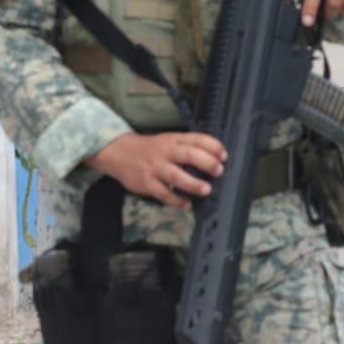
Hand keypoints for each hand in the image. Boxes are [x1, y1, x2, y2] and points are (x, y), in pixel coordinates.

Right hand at [87, 131, 225, 209]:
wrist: (119, 152)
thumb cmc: (150, 148)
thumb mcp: (169, 140)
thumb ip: (187, 146)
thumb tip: (213, 158)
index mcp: (174, 139)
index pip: (197, 139)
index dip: (213, 146)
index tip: (224, 155)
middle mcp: (165, 152)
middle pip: (189, 155)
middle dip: (207, 163)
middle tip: (218, 171)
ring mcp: (155, 168)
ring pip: (176, 176)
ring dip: (193, 184)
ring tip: (206, 190)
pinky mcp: (146, 183)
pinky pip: (163, 193)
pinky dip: (176, 200)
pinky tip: (187, 204)